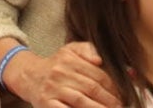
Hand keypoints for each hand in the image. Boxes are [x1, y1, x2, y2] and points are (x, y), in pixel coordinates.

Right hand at [8, 42, 122, 107]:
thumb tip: (100, 60)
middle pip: (91, 88)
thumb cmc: (56, 64)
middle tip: (121, 106)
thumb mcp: (70, 49)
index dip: (113, 86)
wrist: (28, 75)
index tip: (124, 94)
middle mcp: (62, 73)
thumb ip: (88, 50)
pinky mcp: (46, 103)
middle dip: (109, 99)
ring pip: (81, 100)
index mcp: (71, 60)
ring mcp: (53, 89)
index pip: (98, 74)